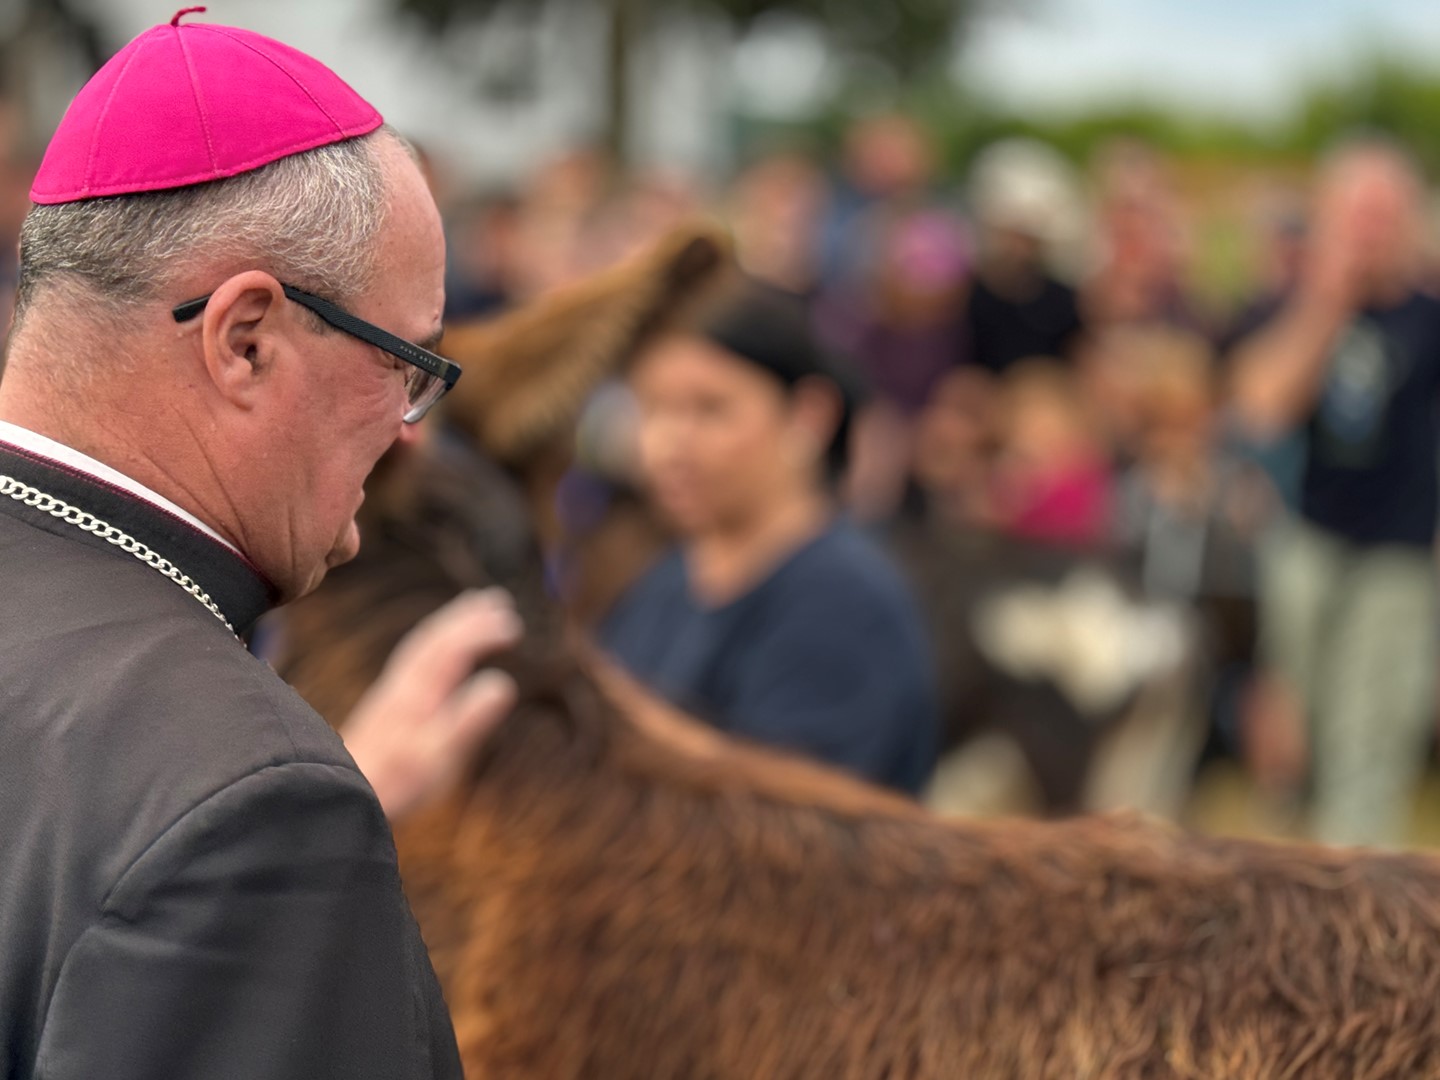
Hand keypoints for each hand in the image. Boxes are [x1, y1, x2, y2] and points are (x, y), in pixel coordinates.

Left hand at [341, 589, 521, 820]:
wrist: (338, 795)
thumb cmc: (395, 784)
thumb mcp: (439, 758)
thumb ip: (469, 720)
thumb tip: (502, 684)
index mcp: (419, 695)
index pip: (453, 650)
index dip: (482, 632)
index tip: (513, 624)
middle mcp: (402, 686)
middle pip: (435, 639)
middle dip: (467, 616)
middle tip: (499, 600)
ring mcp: (391, 694)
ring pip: (422, 647)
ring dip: (449, 623)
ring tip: (473, 608)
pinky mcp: (385, 707)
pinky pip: (413, 660)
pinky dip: (433, 642)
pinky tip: (439, 650)